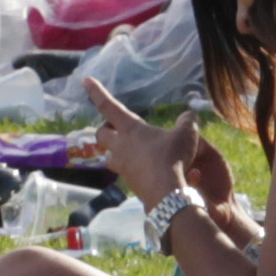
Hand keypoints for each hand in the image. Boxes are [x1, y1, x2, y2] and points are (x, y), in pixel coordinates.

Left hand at [83, 77, 221, 208]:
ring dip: (116, 151)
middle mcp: (121, 147)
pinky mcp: (129, 184)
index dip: (97, 92)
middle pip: (101, 133)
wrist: (166, 195)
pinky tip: (151, 170)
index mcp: (131, 129)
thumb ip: (187, 121)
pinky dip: (135, 168)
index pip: (109, 106)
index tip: (85, 80)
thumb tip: (189, 116)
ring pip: (110, 156)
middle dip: (106, 128)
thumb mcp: (186, 135)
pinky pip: (126, 172)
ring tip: (132, 151)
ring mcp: (123, 167)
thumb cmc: (172, 158)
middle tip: (118, 128)